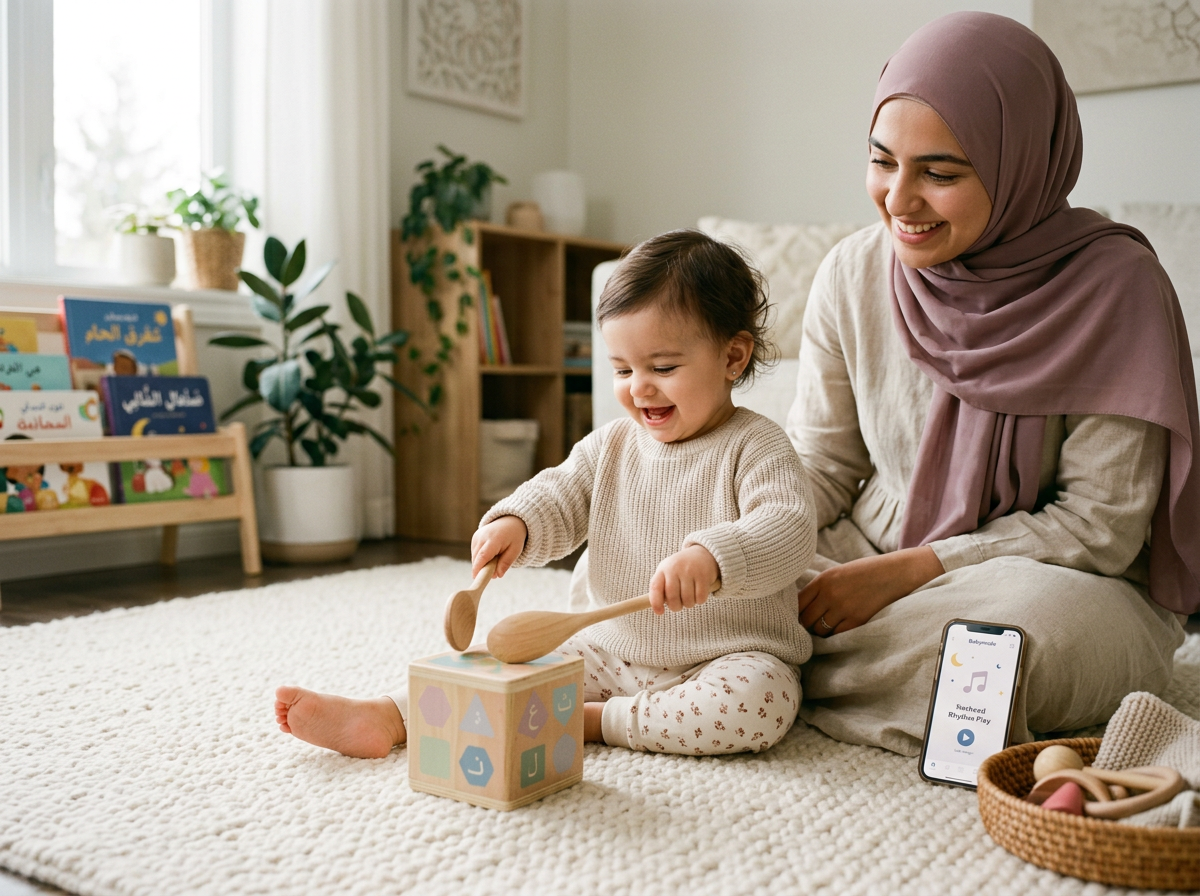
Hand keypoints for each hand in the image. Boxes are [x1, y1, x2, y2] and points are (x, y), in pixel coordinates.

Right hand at [471, 516, 527, 577]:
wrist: (510, 521)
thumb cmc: (514, 537)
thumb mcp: (516, 550)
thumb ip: (506, 563)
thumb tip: (497, 575)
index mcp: (494, 539)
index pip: (483, 556)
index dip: (478, 568)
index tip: (476, 579)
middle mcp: (482, 537)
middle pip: (477, 558)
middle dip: (483, 569)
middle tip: (494, 573)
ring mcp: (477, 536)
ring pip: (475, 557)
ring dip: (482, 563)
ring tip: (496, 558)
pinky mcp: (474, 538)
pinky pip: (475, 553)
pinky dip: (481, 558)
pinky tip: (491, 553)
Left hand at [649, 545, 719, 614]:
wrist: (702, 554)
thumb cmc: (681, 569)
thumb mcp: (667, 572)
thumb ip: (661, 587)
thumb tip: (658, 608)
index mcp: (663, 569)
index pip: (655, 587)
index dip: (656, 603)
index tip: (660, 612)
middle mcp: (675, 568)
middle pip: (672, 598)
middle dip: (675, 607)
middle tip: (678, 605)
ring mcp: (690, 571)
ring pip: (688, 600)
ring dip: (689, 604)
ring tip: (689, 598)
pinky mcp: (704, 575)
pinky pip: (700, 598)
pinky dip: (700, 600)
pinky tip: (699, 593)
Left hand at [798, 546, 943, 635]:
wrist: (895, 573)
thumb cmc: (865, 573)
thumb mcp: (837, 573)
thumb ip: (819, 588)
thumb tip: (799, 608)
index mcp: (823, 580)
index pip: (797, 604)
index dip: (795, 613)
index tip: (797, 618)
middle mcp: (830, 594)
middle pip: (805, 620)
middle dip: (806, 625)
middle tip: (811, 627)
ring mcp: (843, 608)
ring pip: (820, 631)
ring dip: (821, 632)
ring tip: (827, 627)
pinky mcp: (857, 620)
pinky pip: (837, 635)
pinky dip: (836, 636)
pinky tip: (840, 630)